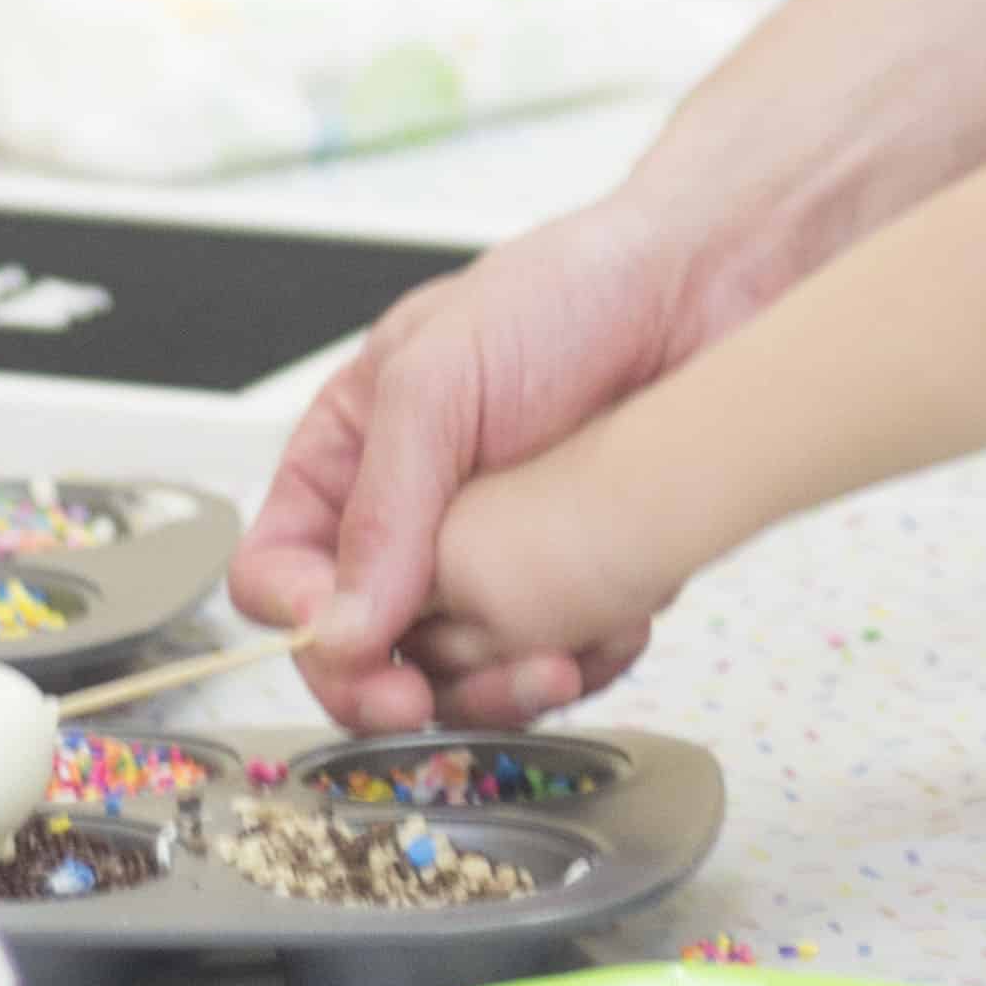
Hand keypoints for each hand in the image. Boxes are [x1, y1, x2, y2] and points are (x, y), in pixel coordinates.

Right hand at [229, 183, 706, 732]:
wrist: (706, 284)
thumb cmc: (567, 291)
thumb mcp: (441, 375)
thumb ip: (382, 502)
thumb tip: (341, 623)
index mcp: (353, 459)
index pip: (280, 569)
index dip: (300, 620)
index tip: (350, 648)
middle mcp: (418, 520)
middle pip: (365, 650)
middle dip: (392, 687)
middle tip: (425, 701)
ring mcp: (498, 558)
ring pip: (461, 676)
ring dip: (497, 692)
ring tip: (547, 667)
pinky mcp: (577, 580)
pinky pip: (558, 660)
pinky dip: (580, 665)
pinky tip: (610, 630)